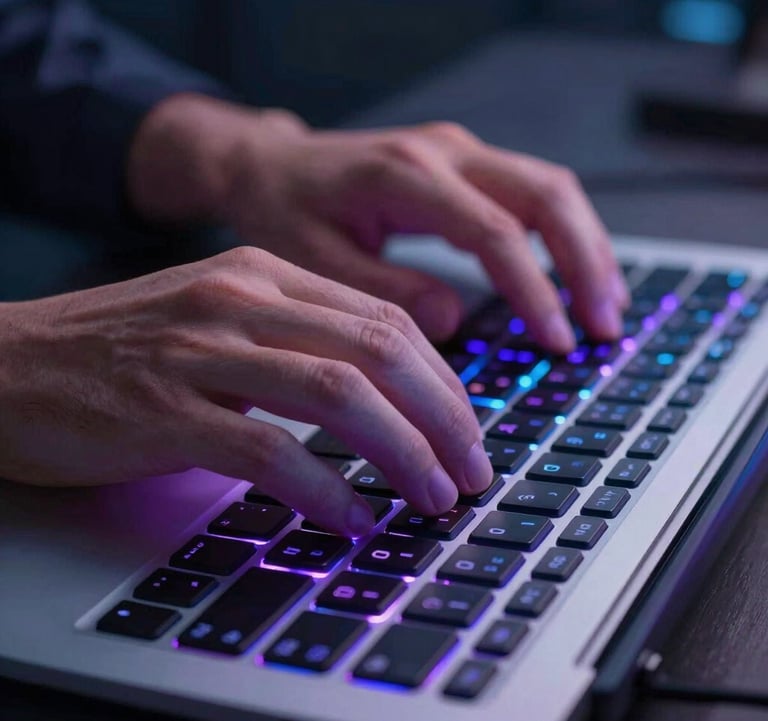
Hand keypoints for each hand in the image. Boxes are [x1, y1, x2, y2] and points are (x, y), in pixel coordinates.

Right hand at [0, 248, 491, 534]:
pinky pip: (269, 451)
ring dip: (403, 453)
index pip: (384, 320)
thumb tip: (384, 398)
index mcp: (264, 273)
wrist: (7, 362)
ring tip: (434, 497)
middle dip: (444, 418)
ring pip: (339, 395)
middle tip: (472, 470)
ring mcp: (201, 351)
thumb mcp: (221, 320)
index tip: (467, 428)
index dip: (443, 381)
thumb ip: (298, 342)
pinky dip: (326, 489)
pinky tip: (352, 518)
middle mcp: (241, 300)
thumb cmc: (121, 348)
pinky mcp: (164, 410)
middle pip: (379, 352)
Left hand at [128, 94, 628, 352]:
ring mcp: (458, 154)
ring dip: (586, 247)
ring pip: (550, 188)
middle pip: (546, 194)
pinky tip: (574, 275)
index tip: (556, 341)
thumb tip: (452, 320)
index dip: (534, 290)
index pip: (494, 231)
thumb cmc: (283, 209)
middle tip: (605, 326)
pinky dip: (562, 236)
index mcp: (406, 176)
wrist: (269, 165)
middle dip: (585, 262)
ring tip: (607, 306)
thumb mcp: (314, 258)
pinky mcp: (462, 166)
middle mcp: (443, 154)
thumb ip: (384, 290)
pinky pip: (530, 194)